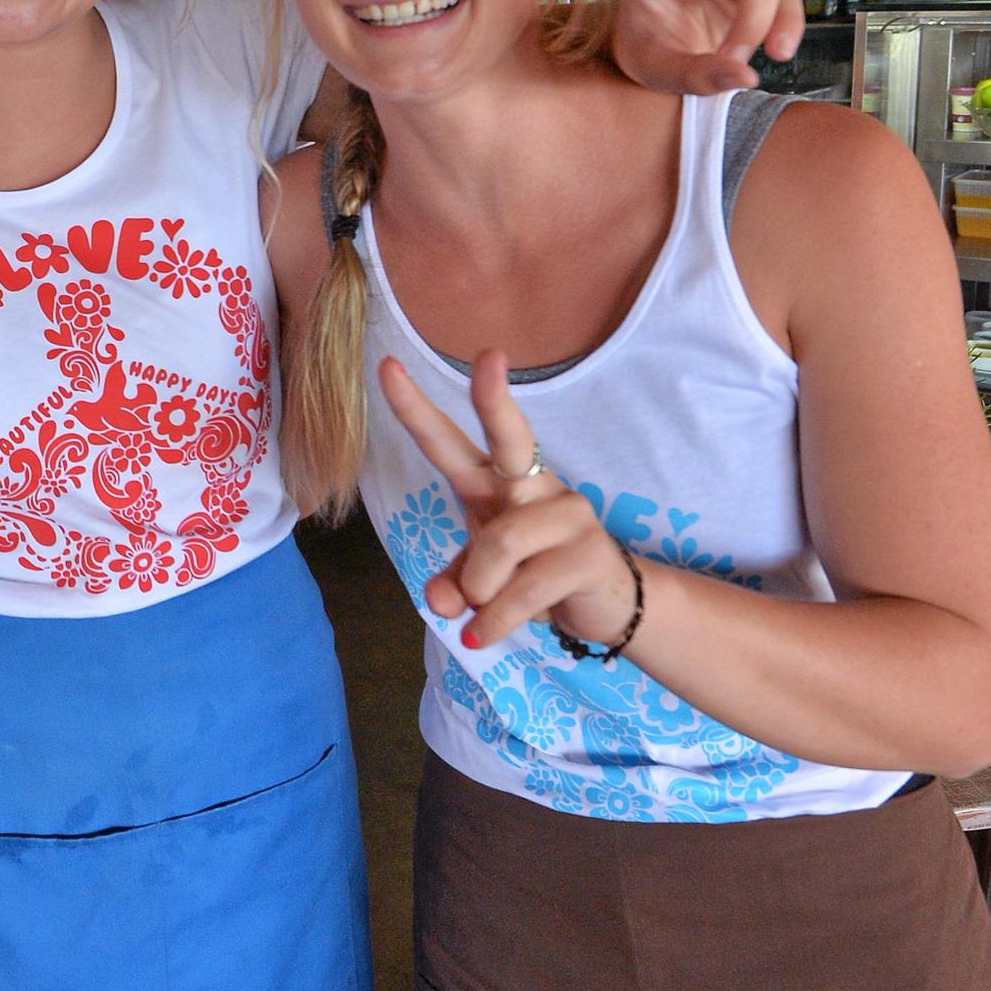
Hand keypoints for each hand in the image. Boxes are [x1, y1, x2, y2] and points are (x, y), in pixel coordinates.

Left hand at [378, 349, 638, 654]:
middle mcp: (532, 485)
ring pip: (500, 542)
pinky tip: (485, 633)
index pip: (451, 441)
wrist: (603, 606)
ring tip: (482, 610)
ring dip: (480, 589)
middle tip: (489, 357)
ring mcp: (567, 514)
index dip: (417, 408)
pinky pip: (526, 587)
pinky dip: (497, 618)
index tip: (387, 366)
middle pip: (510, 436)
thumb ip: (455, 583)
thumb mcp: (481, 578)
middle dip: (494, 397)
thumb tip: (443, 602)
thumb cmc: (532, 573)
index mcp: (496, 482)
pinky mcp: (588, 552)